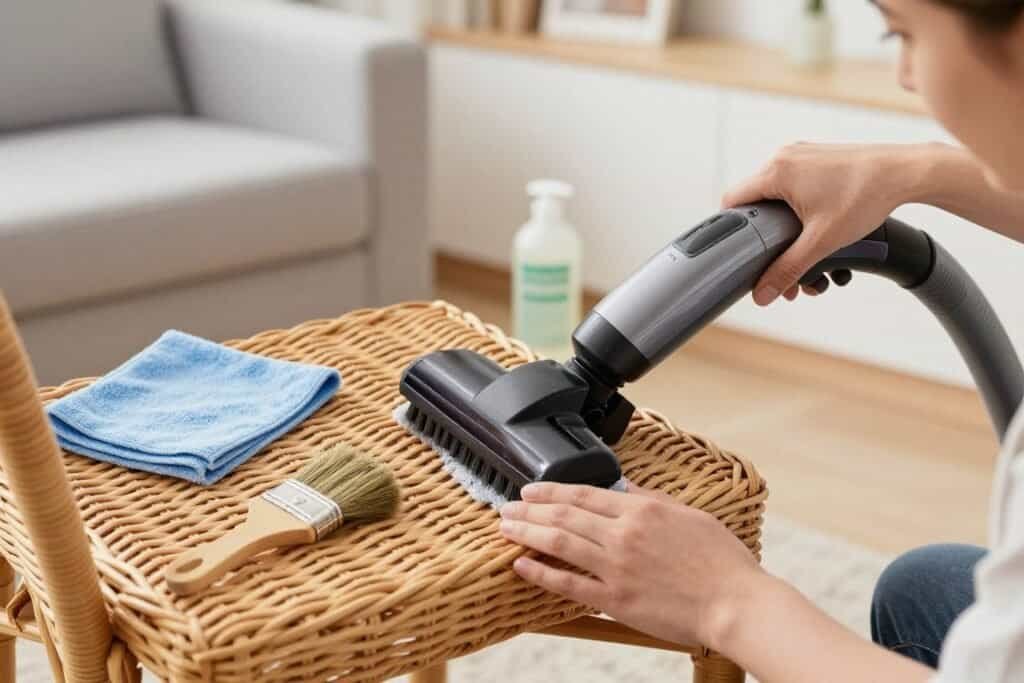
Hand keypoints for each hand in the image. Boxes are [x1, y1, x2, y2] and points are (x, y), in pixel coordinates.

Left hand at [499, 481, 762, 648]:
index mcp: (641, 510)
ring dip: (527, 532)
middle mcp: (623, 534)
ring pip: (559, 542)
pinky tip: (522, 565)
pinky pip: (568, 584)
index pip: (584, 493)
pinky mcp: (615, 600)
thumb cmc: (720, 561)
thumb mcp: (688, 515)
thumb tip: (623, 486)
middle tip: (507, 507)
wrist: (735, 603)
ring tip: (506, 527)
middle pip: (564, 514)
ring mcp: (616, 567)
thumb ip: (650, 499)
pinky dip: (541, 573)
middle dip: (530, 508)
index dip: (551, 490)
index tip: (530, 489)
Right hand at [723, 143, 915, 305]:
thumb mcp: (821, 242)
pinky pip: (794, 185)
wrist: (906, 173)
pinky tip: (815, 226)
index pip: (733, 201)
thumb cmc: (867, 197)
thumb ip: (787, 269)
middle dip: (766, 236)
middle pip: (755, 201)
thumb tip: (762, 293)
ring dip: (783, 225)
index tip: (744, 251)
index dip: (734, 230)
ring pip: (776, 195)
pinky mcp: (818, 159)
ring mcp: (802, 155)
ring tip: (803, 247)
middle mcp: (785, 157)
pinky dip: (798, 209)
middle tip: (779, 262)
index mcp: (777, 171)